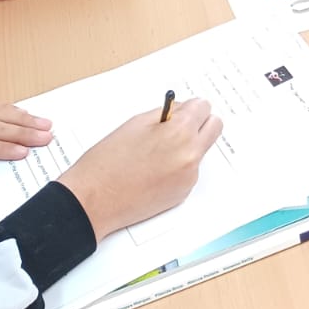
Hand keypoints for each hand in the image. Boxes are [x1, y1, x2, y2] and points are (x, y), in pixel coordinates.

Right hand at [58, 100, 221, 240]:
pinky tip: (154, 170)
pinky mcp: (183, 193)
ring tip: (156, 152)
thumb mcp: (136, 123)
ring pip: (201, 149)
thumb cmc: (107, 161)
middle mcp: (191, 155)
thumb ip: (166, 114)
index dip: (189, 107)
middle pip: (214, 126)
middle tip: (177, 126)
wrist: (94, 201)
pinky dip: (178, 166)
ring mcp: (189, 176)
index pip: (203, 107)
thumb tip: (181, 110)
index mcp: (180, 132)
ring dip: (187, 145)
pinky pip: (190, 170)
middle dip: (199, 122)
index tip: (179, 110)